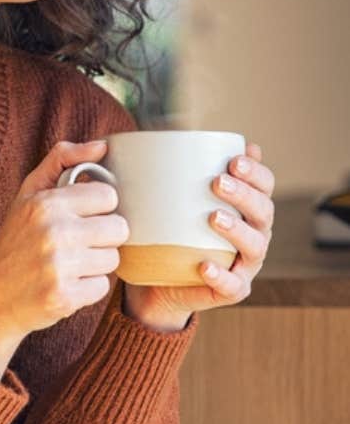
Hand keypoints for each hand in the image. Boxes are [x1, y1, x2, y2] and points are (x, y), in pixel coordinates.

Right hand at [0, 139, 126, 379]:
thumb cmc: (14, 241)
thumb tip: (102, 145)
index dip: (99, 208)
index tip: (82, 216)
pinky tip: (65, 284)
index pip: (108, 196)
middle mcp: (54, 232)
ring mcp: (59, 266)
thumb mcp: (28, 194)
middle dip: (102, 237)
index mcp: (47, 203)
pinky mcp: (64, 297)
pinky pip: (102, 287)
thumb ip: (62, 160)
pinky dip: (87, 289)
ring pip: (113, 259)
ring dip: (96, 264)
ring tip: (69, 264)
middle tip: (78, 243)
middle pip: (118, 228)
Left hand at [123, 142, 275, 330]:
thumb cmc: (170, 230)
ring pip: (255, 246)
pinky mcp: (231, 290)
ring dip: (237, 230)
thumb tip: (170, 133)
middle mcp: (254, 234)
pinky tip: (204, 265)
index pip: (264, 186)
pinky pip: (232, 285)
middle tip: (217, 182)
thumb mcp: (173, 200)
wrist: (158, 281)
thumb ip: (179, 172)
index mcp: (246, 208)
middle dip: (244, 194)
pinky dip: (221, 275)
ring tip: (213, 217)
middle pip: (263, 212)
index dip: (256, 173)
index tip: (234, 160)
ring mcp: (245, 264)